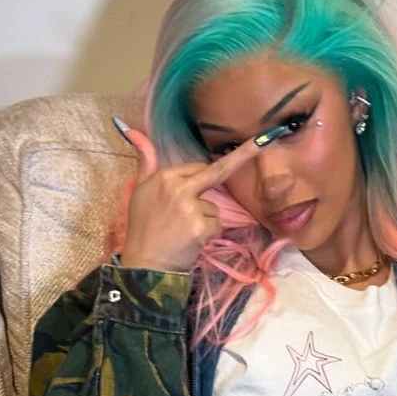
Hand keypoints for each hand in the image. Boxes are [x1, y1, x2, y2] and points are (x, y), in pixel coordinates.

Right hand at [117, 127, 261, 271]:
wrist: (144, 264)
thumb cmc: (142, 229)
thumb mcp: (139, 190)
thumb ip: (145, 162)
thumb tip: (134, 131)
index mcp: (164, 177)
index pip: (197, 167)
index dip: (209, 171)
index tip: (250, 143)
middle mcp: (178, 187)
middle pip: (216, 172)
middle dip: (243, 155)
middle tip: (262, 141)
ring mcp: (190, 207)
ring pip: (214, 207)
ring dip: (205, 219)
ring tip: (184, 232)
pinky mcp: (200, 227)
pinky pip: (216, 224)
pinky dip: (208, 234)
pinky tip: (191, 241)